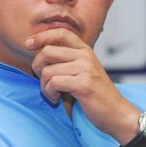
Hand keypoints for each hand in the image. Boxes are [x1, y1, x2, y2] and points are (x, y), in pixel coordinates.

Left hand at [25, 28, 139, 141]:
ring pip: (47, 70)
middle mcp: (85, 55)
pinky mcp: (83, 84)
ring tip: (53, 94)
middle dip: (37, 67)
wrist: (117, 113)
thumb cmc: (95, 94)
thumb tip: (39, 53)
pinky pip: (53, 83)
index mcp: (84, 50)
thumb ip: (66, 60)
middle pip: (47, 51)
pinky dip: (49, 93)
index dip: (42, 36)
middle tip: (42, 80)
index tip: (28, 44)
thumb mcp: (83, 70)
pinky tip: (57, 99)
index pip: (60, 33)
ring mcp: (85, 68)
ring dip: (44, 86)